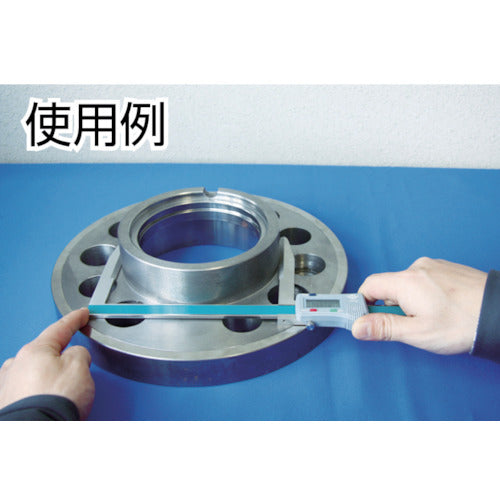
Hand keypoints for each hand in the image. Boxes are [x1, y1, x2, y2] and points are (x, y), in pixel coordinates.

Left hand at [0, 308, 94, 419]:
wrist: (36, 431)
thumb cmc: (55, 402)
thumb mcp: (80, 366)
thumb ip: (80, 353)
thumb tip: (75, 356)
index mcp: (35, 350)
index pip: (59, 328)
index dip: (75, 320)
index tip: (81, 314)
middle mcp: (16, 365)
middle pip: (47, 354)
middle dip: (63, 360)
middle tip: (78, 374)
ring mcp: (8, 386)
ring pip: (36, 375)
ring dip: (50, 381)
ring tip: (64, 397)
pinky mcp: (7, 406)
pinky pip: (28, 393)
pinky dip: (39, 396)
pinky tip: (49, 405)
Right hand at [351, 258, 487, 354]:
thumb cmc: (463, 324)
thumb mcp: (417, 332)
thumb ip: (383, 328)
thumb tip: (357, 326)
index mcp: (405, 282)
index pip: (368, 286)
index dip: (363, 303)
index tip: (367, 318)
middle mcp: (417, 268)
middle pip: (389, 286)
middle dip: (392, 306)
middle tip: (409, 325)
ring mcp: (434, 266)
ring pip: (407, 284)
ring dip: (410, 301)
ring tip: (431, 318)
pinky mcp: (447, 268)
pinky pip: (424, 280)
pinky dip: (425, 294)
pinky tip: (442, 309)